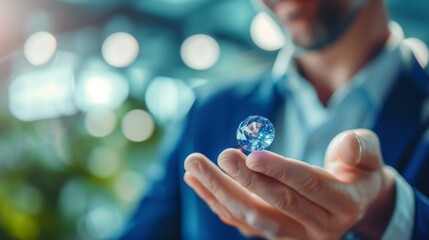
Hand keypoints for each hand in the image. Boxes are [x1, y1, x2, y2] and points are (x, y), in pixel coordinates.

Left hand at [184, 129, 395, 239]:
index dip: (280, 171)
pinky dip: (216, 201)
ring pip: (252, 218)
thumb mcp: (368, 156)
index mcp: (343, 204)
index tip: (250, 155)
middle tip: (219, 155)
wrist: (355, 203)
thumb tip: (345, 146)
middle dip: (243, 180)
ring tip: (193, 166)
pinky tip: (196, 180)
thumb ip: (360, 148)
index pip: (308, 186)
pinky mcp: (275, 235)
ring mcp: (294, 236)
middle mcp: (319, 227)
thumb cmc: (358, 172)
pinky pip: (241, 221)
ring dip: (219, 192)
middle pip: (275, 205)